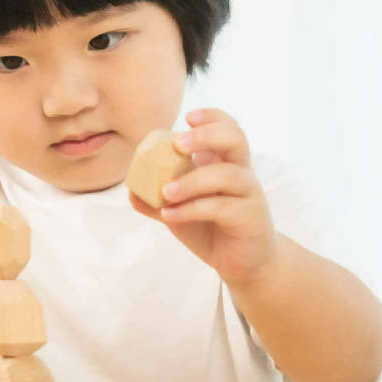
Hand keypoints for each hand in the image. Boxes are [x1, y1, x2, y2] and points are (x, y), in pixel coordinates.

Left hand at [128, 108, 281, 287]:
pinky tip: (169, 215)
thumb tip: (131, 191)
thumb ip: (158, 201)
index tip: (187, 118)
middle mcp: (241, 173)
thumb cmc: (213, 229)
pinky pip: (221, 207)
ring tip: (165, 193)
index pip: (228, 128)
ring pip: (227, 175)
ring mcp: (249, 194)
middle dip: (206, 136)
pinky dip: (191, 209)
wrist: (244, 263)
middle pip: (235, 139)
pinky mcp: (250, 218)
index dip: (211, 117)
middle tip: (178, 144)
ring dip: (192, 180)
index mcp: (226, 163)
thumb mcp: (182, 211)